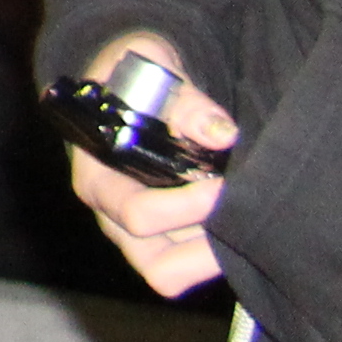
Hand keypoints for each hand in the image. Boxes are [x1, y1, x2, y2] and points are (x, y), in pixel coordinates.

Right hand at [64, 31, 239, 296]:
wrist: (134, 83)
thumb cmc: (134, 75)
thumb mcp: (149, 67)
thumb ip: (183, 98)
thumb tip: (220, 132)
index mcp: (96, 177)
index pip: (138, 215)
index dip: (187, 207)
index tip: (224, 182)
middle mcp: (111, 216)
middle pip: (158, 264)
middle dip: (208, 240)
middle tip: (242, 205)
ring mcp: (136, 237)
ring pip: (177, 274)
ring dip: (215, 255)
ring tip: (245, 217)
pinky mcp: (163, 244)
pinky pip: (189, 269)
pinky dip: (219, 256)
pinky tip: (241, 221)